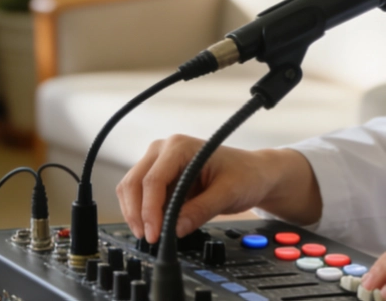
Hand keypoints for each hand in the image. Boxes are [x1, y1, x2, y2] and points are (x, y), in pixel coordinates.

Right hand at [116, 135, 311, 242]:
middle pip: (134, 182)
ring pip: (132, 189)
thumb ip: (201, 210)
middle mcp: (164, 150)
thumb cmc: (244, 175)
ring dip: (136, 214)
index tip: (154, 233)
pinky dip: (143, 212)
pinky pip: (141, 195)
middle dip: (137, 213)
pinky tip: (155, 227)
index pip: (153, 179)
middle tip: (149, 238)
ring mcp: (159, 162)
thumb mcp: (228, 193)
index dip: (150, 209)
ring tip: (152, 235)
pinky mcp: (160, 176)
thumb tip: (175, 229)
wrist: (252, 173)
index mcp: (180, 147)